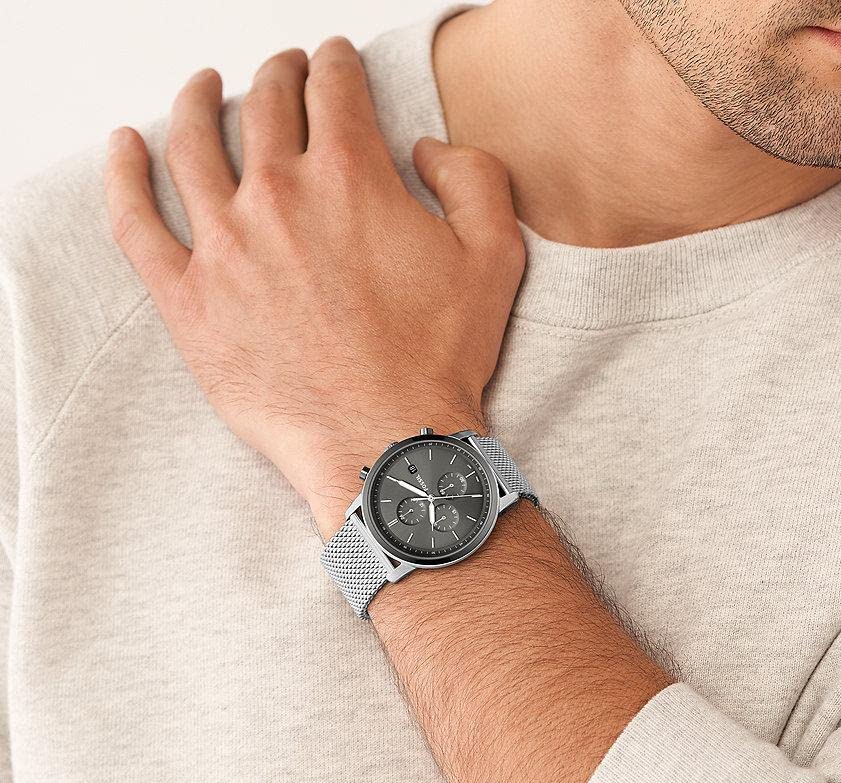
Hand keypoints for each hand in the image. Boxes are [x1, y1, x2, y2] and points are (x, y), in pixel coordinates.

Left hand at [104, 39, 524, 536]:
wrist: (387, 441)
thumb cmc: (441, 358)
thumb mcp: (495, 255)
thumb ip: (473, 177)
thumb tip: (424, 148)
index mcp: (350, 175)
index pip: (333, 87)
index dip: (336, 62)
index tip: (334, 62)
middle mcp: (279, 195)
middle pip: (263, 105)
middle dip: (277, 74)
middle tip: (283, 72)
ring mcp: (224, 246)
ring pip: (192, 145)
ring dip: (197, 101)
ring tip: (203, 87)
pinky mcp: (189, 299)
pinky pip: (135, 222)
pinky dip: (122, 174)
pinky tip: (123, 146)